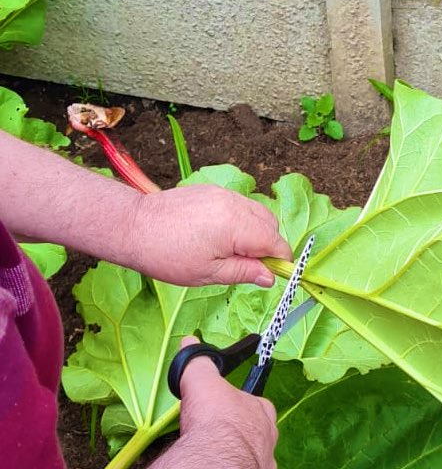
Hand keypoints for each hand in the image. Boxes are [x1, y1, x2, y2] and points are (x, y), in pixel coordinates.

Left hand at [129, 184, 291, 286]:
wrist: (135, 227)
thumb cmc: (168, 254)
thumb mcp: (210, 274)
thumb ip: (245, 273)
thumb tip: (270, 277)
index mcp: (237, 226)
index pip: (276, 242)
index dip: (279, 261)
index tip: (271, 275)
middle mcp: (234, 204)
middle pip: (270, 224)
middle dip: (268, 246)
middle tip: (248, 266)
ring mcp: (223, 194)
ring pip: (256, 213)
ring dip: (255, 233)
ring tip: (232, 252)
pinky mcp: (212, 191)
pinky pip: (239, 205)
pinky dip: (241, 221)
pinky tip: (221, 237)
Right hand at [178, 337, 277, 468]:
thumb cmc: (216, 422)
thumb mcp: (203, 382)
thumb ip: (198, 363)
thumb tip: (189, 342)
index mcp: (262, 415)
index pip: (257, 405)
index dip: (240, 405)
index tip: (222, 409)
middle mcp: (269, 446)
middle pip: (256, 440)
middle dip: (238, 440)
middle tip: (215, 442)